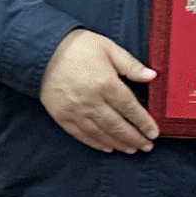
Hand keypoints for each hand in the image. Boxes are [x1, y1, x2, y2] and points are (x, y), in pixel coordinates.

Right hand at [39, 29, 158, 152]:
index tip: (154, 132)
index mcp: (105, 84)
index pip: (130, 109)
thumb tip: (151, 76)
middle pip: (118, 126)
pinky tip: (108, 147)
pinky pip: (82, 135)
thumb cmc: (77, 47)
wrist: (42, 51)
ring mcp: (76, 111)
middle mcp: (91, 101)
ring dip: (119, 144)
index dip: (143, 123)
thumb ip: (130, 65)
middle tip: (147, 146)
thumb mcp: (108, 48)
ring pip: (102, 134)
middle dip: (135, 138)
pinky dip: (97, 143)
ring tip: (132, 149)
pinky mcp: (62, 116)